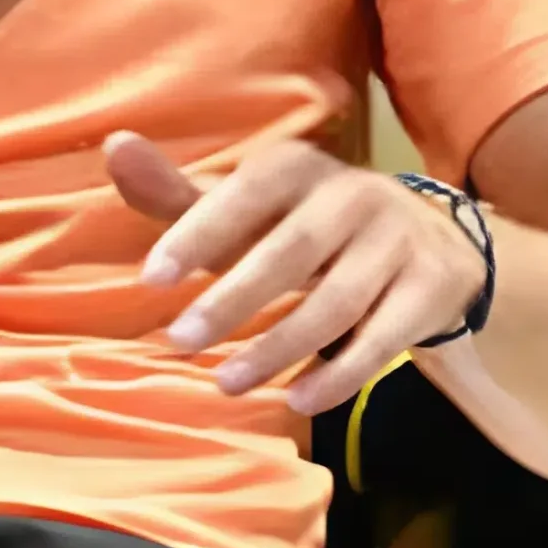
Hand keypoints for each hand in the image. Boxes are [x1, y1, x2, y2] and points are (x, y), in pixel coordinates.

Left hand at [107, 133, 486, 414]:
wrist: (432, 239)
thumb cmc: (308, 227)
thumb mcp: (249, 209)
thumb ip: (180, 193)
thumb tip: (115, 146)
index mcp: (300, 168)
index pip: (249, 193)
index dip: (200, 230)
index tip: (152, 280)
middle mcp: (354, 196)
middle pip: (294, 251)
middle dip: (235, 298)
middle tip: (180, 341)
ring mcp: (398, 241)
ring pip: (336, 301)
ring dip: (279, 347)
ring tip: (227, 383)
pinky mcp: (430, 288)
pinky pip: (382, 339)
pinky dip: (338, 375)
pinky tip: (297, 401)